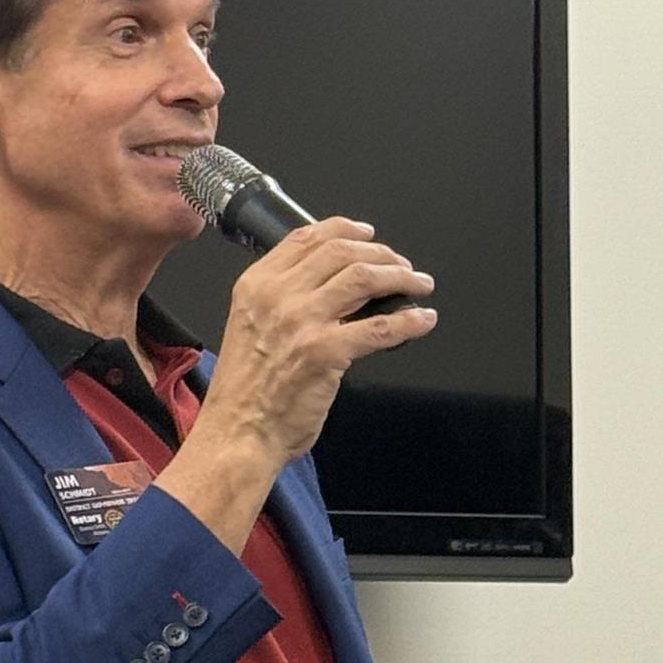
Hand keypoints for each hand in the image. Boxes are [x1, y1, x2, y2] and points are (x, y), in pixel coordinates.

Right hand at [197, 216, 435, 469]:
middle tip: (402, 265)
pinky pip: (380, 327)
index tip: (368, 235)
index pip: (306, 238)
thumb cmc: (246, 391)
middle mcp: (278, 296)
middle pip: (341, 252)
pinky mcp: (326, 352)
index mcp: (256, 286)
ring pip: (364, 278)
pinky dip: (409, 321)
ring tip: (419, 285)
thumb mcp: (250, 326)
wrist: (239, 432)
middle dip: (381, 253)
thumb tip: (330, 287)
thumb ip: (281, 301)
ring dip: (401, 277)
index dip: (345, 229)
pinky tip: (423, 320)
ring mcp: (302, 322)